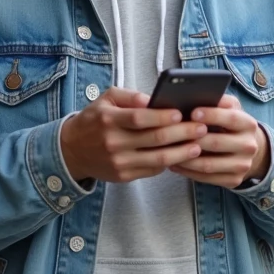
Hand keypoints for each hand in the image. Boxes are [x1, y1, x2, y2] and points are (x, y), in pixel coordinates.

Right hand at [60, 87, 206, 183]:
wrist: (72, 150)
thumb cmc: (95, 120)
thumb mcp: (106, 99)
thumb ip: (130, 96)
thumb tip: (153, 99)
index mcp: (108, 120)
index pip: (139, 118)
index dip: (161, 117)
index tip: (181, 113)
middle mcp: (113, 142)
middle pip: (154, 139)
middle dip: (181, 133)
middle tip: (201, 128)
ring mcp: (119, 162)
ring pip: (157, 159)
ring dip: (182, 153)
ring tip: (198, 145)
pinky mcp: (124, 176)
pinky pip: (152, 170)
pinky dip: (170, 163)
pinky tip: (183, 156)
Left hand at [169, 95, 269, 188]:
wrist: (249, 150)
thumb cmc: (231, 124)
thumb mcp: (230, 108)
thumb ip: (219, 101)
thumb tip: (198, 94)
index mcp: (248, 124)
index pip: (230, 118)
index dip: (212, 115)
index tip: (192, 112)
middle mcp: (249, 145)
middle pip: (216, 143)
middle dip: (192, 138)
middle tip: (171, 134)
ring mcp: (242, 165)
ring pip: (208, 164)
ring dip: (185, 158)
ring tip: (167, 150)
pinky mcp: (234, 181)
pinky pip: (206, 178)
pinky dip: (188, 172)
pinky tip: (174, 164)